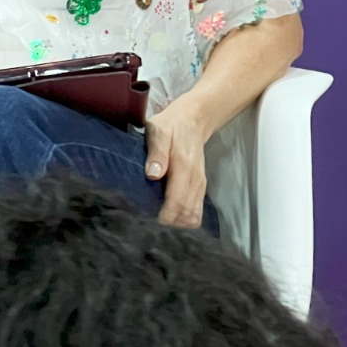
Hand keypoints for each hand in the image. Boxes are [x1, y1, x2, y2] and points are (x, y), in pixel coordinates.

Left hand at [144, 96, 210, 227]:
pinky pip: (196, 211)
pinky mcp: (200, 186)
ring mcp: (200, 184)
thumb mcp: (158, 131)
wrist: (193, 118)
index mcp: (184, 168)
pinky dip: (185, 220)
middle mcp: (196, 179)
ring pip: (193, 216)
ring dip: (177, 225)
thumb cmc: (171, 125)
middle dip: (169, 226)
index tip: (146, 222)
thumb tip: (152, 175)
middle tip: (148, 227)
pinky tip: (170, 220)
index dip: (163, 218)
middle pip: (187, 215)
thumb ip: (156, 153)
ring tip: (157, 226)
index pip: (177, 203)